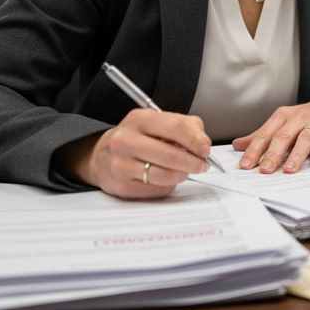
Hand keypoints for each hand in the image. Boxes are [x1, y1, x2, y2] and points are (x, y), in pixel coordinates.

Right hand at [58, 108, 213, 198]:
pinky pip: (156, 189)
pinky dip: (167, 185)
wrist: (102, 155)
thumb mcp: (159, 122)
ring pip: (164, 175)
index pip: (174, 127)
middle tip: (202, 165)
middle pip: (170, 155)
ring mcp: (121, 164)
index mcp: (138, 119)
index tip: (206, 149)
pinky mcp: (121, 186)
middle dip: (193, 162)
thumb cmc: (139, 137)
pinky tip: (166, 178)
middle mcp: (125, 140)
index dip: (195, 140)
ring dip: (181, 175)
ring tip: (185, 170)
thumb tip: (203, 144)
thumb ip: (186, 126)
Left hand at [233, 100, 309, 173]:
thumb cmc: (305, 119)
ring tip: (288, 170)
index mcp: (282, 117)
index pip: (265, 134)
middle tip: (264, 170)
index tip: (245, 166)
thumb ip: (262, 135)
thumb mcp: (282, 124)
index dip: (254, 150)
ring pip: (305, 138)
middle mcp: (298, 118)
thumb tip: (237, 145)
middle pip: (283, 136)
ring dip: (296, 154)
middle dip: (273, 154)